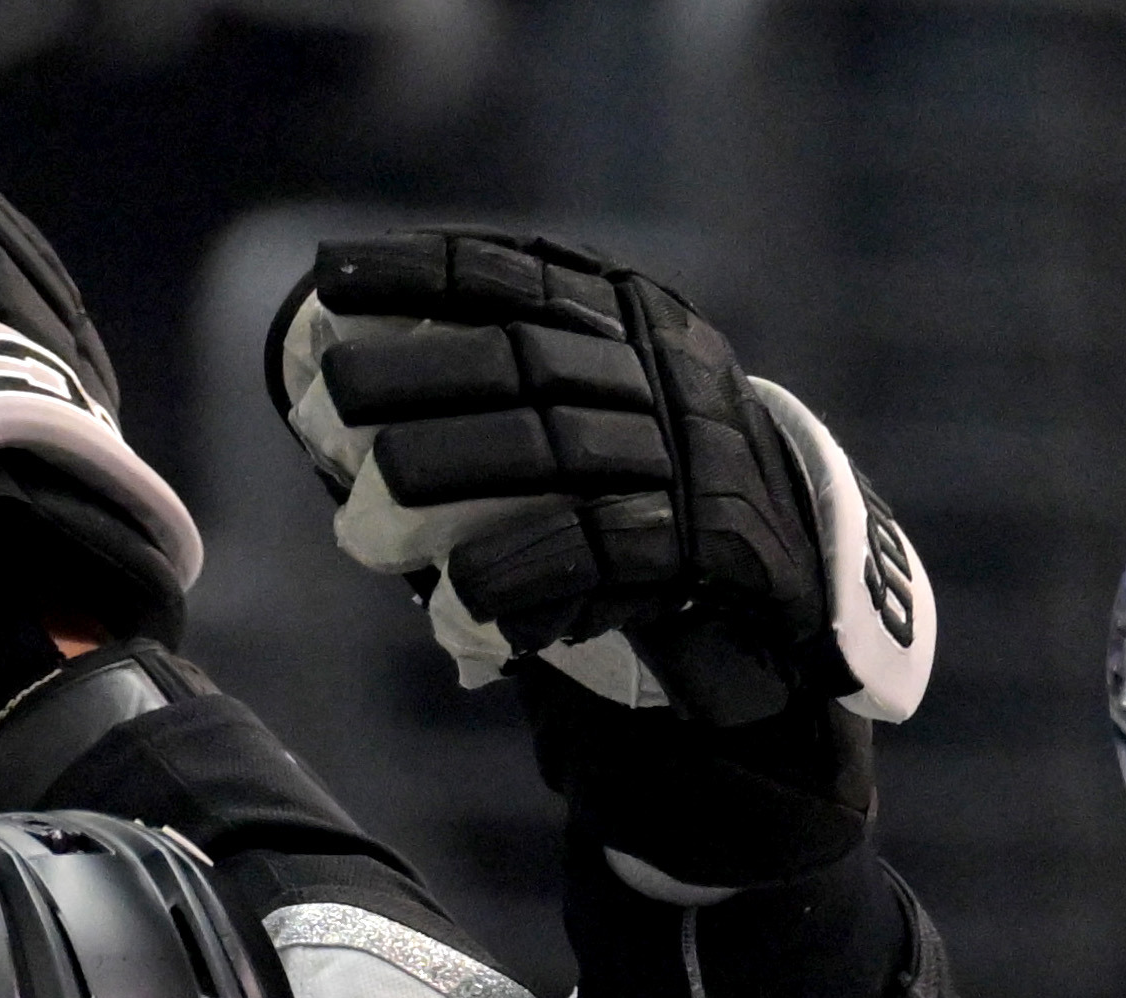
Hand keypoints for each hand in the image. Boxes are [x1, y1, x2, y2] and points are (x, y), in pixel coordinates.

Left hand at [269, 234, 928, 883]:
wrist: (792, 554)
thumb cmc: (655, 473)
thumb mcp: (608, 392)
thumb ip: (515, 374)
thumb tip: (342, 380)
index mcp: (635, 320)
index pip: (521, 279)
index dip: (426, 273)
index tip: (333, 278)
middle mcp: (663, 375)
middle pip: (527, 363)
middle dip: (424, 371)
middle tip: (335, 388)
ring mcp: (684, 459)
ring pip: (556, 453)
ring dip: (461, 464)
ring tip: (380, 481)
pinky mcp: (699, 546)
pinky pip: (598, 555)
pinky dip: (523, 571)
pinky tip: (455, 595)